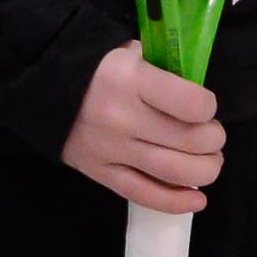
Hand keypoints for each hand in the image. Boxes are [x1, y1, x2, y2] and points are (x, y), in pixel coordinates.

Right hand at [63, 42, 223, 211]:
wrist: (43, 89)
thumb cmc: (98, 67)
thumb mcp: (131, 53)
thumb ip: (165, 70)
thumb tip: (198, 95)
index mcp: (132, 80)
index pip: (192, 105)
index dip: (208, 107)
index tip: (205, 106)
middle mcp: (123, 118)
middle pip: (190, 142)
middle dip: (213, 140)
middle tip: (212, 135)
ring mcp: (112, 151)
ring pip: (174, 172)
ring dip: (205, 170)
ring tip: (209, 161)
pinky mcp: (101, 174)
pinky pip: (145, 195)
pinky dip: (177, 203)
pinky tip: (197, 199)